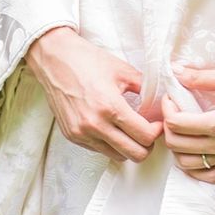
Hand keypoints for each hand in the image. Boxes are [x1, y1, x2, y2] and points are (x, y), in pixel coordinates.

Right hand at [25, 27, 161, 162]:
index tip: (157, 123)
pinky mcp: (72, 136)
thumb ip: (145, 88)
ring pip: (118, 156)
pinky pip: (99, 149)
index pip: (145, 136)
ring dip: (128, 146)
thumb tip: (160, 103)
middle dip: (146, 144)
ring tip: (129, 129)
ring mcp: (81, 133)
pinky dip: (110, 143)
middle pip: (135, 154)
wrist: (54, 58)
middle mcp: (94, 125)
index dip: (157, 131)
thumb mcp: (121, 70)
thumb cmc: (86, 60)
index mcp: (110, 107)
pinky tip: (111, 126)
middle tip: (147, 130)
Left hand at [163, 57, 214, 183]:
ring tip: (182, 129)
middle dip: (168, 127)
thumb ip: (202, 77)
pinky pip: (213, 176)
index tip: (171, 96)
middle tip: (174, 109)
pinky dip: (198, 168)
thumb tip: (177, 71)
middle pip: (179, 147)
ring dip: (179, 149)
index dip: (167, 109)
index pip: (177, 125)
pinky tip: (196, 151)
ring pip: (192, 165)